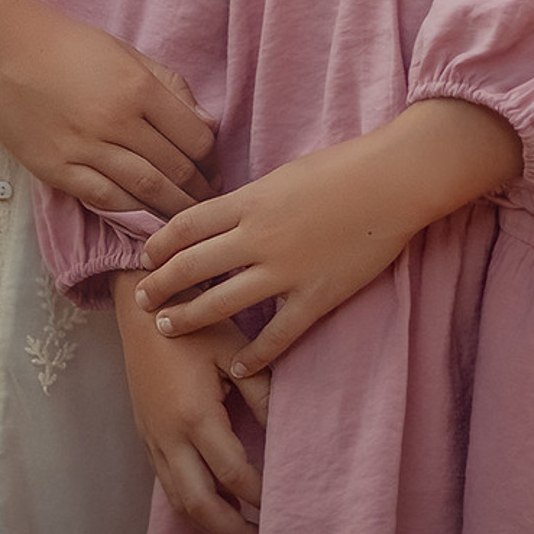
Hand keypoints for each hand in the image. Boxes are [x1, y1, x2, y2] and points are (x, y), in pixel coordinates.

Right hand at [0, 0, 213, 217]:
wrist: (3, 48)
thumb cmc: (67, 44)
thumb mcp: (126, 53)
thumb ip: (169, 86)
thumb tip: (206, 124)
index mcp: (138, 88)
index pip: (194, 138)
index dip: (211, 159)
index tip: (214, 168)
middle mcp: (116, 121)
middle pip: (174, 169)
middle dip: (198, 190)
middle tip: (208, 202)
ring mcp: (85, 148)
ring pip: (144, 191)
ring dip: (171, 209)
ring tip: (185, 219)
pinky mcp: (57, 168)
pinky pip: (104, 199)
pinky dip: (130, 213)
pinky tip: (145, 220)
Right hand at [115, 292, 270, 533]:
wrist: (141, 307)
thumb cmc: (191, 321)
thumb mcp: (232, 348)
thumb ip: (260, 389)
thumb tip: (284, 427)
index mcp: (195, 416)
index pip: (233, 473)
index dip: (259, 494)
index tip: (284, 504)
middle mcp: (170, 437)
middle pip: (201, 505)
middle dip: (233, 531)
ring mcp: (154, 440)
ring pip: (180, 501)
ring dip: (210, 523)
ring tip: (241, 532)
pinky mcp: (145, 436)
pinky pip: (167, 484)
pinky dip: (190, 503)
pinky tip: (211, 503)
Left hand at [134, 99, 519, 371]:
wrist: (391, 181)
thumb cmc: (341, 167)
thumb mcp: (284, 174)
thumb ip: (251, 199)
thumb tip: (222, 216)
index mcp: (249, 200)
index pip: (186, 225)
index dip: (158, 244)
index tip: (143, 257)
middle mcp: (257, 237)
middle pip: (192, 266)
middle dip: (161, 285)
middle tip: (142, 300)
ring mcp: (285, 270)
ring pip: (221, 302)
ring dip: (189, 318)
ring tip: (169, 328)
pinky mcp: (314, 296)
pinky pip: (276, 335)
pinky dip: (253, 354)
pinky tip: (238, 366)